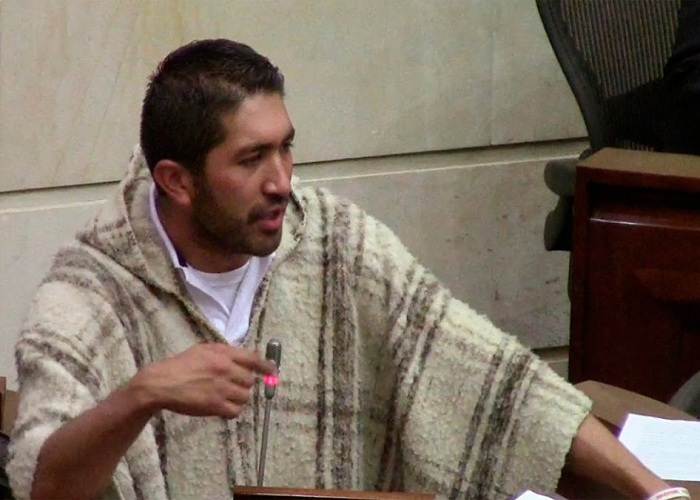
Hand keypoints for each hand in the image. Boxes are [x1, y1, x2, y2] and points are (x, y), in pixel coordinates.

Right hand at [131, 342, 275, 418]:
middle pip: (250, 381)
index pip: (254, 359)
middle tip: (232, 386)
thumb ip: (224, 353)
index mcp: (224, 354)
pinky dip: (231, 411)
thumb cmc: (181, 365)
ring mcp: (221, 388)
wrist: (162, 383)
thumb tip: (244, 358)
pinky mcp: (215, 405)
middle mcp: (226, 370)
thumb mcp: (204, 349)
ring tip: (225, 397)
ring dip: (238, 398)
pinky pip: (235, 411)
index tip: (273, 371)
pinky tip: (222, 408)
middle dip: (243, 384)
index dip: (266, 366)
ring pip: (245, 397)